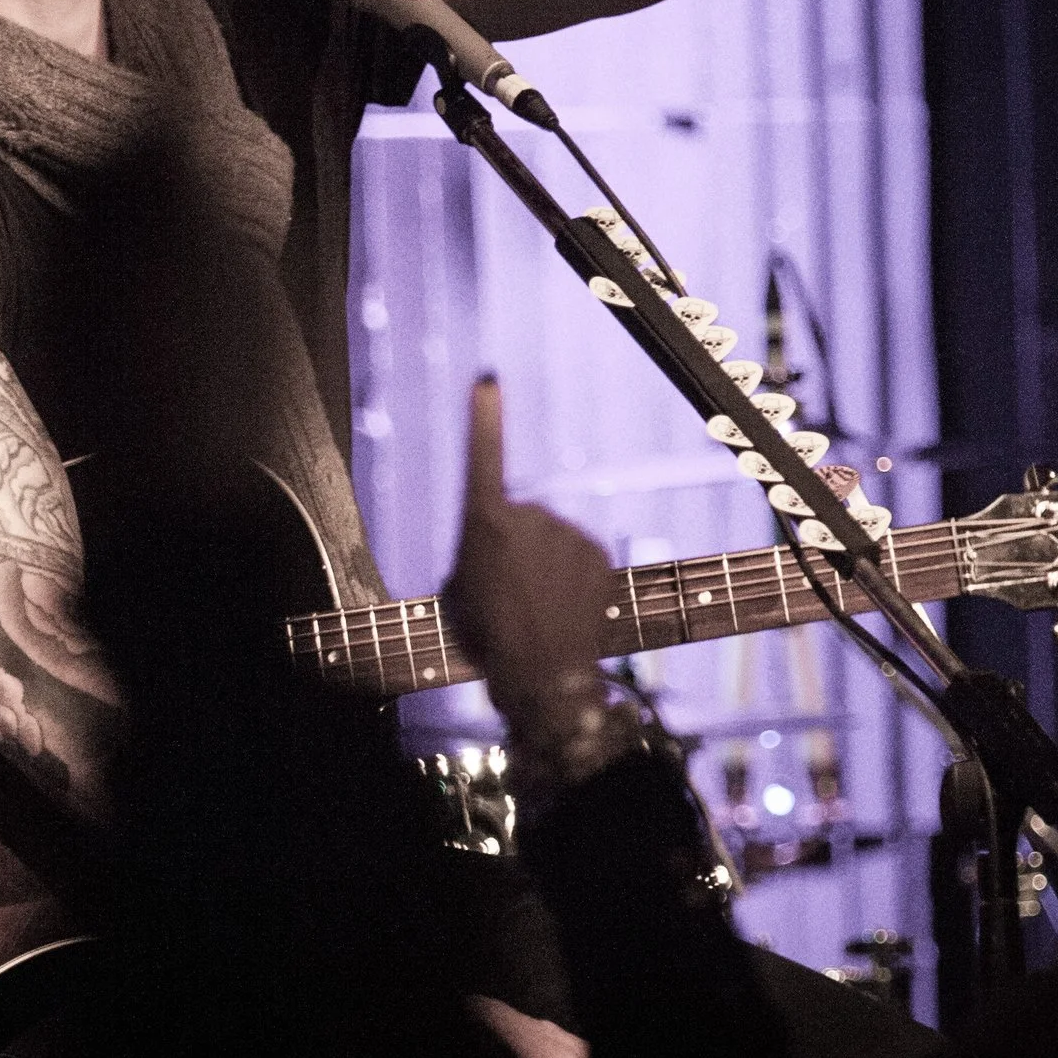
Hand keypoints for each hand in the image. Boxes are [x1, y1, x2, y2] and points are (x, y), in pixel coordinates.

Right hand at [440, 377, 616, 720]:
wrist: (542, 678)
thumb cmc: (488, 638)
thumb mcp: (458, 591)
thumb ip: (476, 554)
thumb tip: (499, 547)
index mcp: (485, 521)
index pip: (483, 455)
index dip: (484, 416)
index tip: (488, 379)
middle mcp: (530, 515)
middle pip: (521, 517)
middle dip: (516, 545)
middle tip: (507, 593)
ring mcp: (568, 532)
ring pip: (552, 538)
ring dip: (545, 564)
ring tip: (536, 608)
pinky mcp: (598, 551)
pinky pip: (579, 554)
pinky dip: (574, 574)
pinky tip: (564, 607)